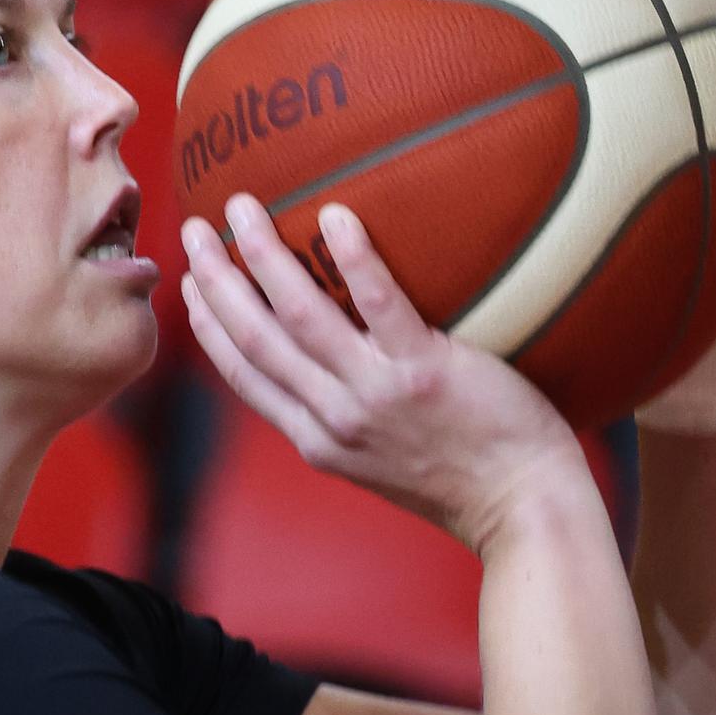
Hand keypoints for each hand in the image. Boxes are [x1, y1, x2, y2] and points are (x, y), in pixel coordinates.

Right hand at [182, 194, 591, 555]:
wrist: (523, 508)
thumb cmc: (465, 479)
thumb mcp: (381, 461)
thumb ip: (346, 417)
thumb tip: (330, 363)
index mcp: (317, 439)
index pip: (244, 373)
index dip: (210, 324)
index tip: (191, 282)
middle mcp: (334, 418)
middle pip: (254, 338)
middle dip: (215, 280)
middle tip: (197, 228)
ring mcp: (376, 395)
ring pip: (299, 315)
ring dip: (262, 256)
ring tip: (242, 207)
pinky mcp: (425, 372)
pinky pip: (380, 304)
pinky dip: (353, 259)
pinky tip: (335, 216)